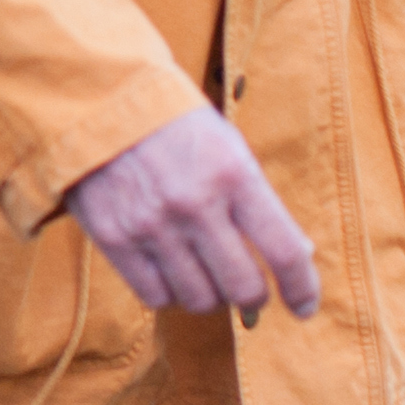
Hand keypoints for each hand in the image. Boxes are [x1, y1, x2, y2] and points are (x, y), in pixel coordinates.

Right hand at [61, 106, 322, 321]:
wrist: (100, 98)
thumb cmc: (175, 125)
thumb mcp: (228, 147)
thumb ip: (258, 201)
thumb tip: (297, 258)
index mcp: (233, 174)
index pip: (284, 251)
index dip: (301, 288)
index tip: (304, 306)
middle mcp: (194, 204)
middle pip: (243, 288)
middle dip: (254, 297)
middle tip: (250, 290)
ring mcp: (151, 224)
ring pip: (200, 299)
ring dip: (211, 296)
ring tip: (205, 273)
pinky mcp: (114, 238)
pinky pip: (155, 295)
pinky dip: (170, 293)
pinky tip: (171, 271)